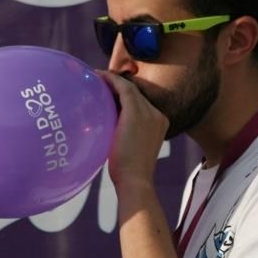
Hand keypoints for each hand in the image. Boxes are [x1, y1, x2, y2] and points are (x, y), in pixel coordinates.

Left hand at [95, 71, 168, 192]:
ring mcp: (149, 111)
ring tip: (97, 79)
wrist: (135, 180)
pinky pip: (123, 88)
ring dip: (112, 81)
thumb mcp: (133, 146)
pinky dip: (111, 80)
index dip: (124, 94)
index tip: (108, 92)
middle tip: (100, 83)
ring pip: (129, 88)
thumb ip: (127, 133)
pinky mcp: (136, 111)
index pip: (141, 101)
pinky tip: (98, 78)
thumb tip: (109, 126)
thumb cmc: (130, 171)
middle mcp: (157, 113)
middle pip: (136, 92)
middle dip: (118, 85)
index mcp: (160, 121)